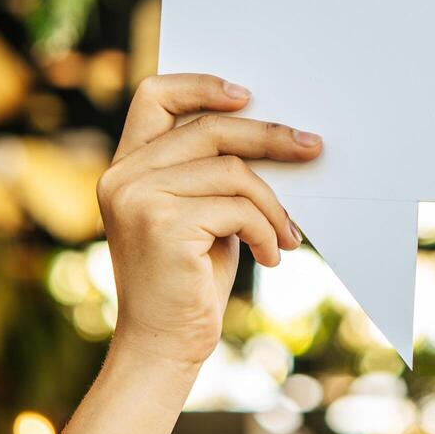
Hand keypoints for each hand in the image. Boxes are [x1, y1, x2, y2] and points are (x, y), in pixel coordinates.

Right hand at [96, 74, 321, 367]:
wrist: (163, 347)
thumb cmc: (189, 281)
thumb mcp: (199, 215)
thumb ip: (211, 173)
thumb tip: (275, 134)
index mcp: (125, 167)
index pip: (154, 96)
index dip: (202, 86)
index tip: (247, 96)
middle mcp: (123, 176)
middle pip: (210, 129)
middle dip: (269, 137)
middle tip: (312, 147)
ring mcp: (138, 199)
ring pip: (232, 172)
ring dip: (272, 205)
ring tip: (285, 235)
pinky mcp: (163, 225)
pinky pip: (238, 208)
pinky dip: (266, 230)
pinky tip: (272, 255)